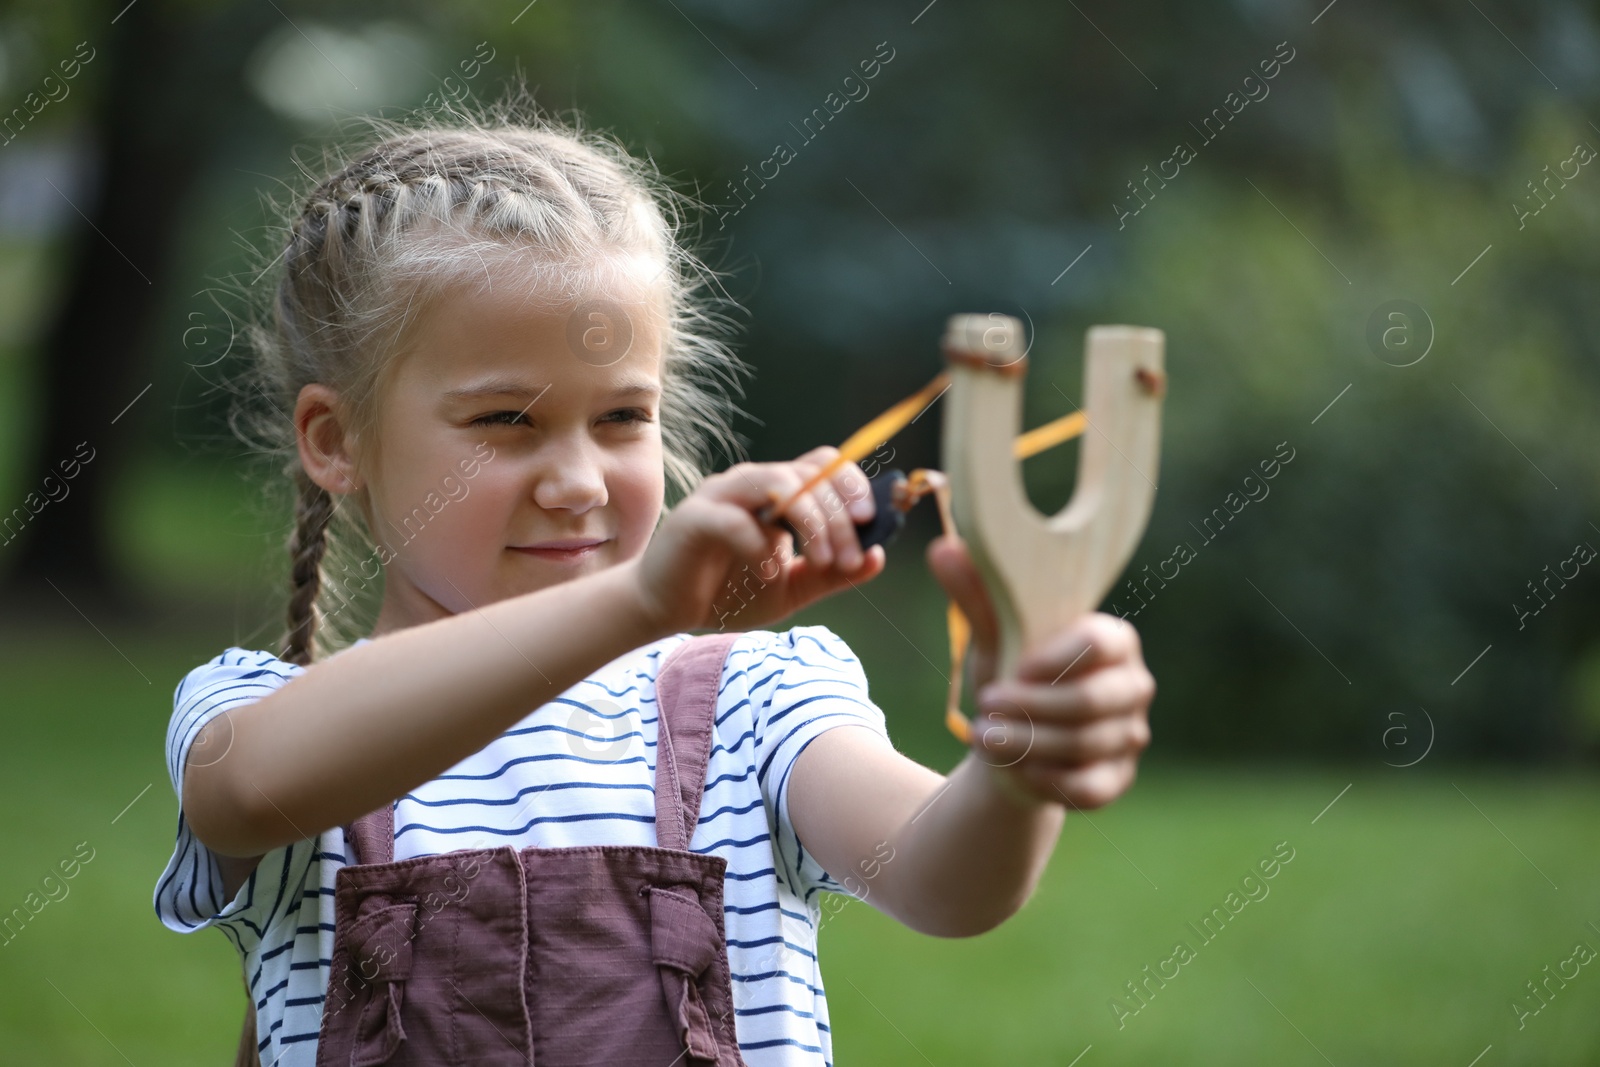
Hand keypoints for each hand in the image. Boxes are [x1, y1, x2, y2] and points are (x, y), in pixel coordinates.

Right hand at [633, 446, 886, 632]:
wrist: (668, 609)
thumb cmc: (728, 591)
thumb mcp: (793, 588)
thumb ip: (833, 573)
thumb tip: (878, 555)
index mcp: (778, 493)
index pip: (824, 465)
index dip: (853, 485)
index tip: (872, 522)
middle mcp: (752, 484)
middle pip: (808, 475)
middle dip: (839, 518)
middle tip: (847, 560)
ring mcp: (721, 496)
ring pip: (778, 483)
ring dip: (810, 522)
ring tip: (820, 561)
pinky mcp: (694, 518)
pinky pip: (735, 519)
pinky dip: (760, 545)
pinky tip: (767, 572)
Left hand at [926, 535, 1153, 808]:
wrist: (1011, 740)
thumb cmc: (1010, 674)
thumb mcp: (993, 637)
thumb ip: (978, 596)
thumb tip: (945, 548)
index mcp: (1113, 639)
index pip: (1101, 642)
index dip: (1055, 659)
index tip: (1014, 666)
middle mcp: (1132, 685)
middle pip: (1092, 701)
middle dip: (1032, 708)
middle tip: (985, 704)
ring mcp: (1130, 735)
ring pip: (1083, 746)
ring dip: (1026, 743)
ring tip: (983, 736)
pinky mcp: (1116, 779)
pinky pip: (1089, 787)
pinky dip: (1046, 780)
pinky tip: (1015, 768)